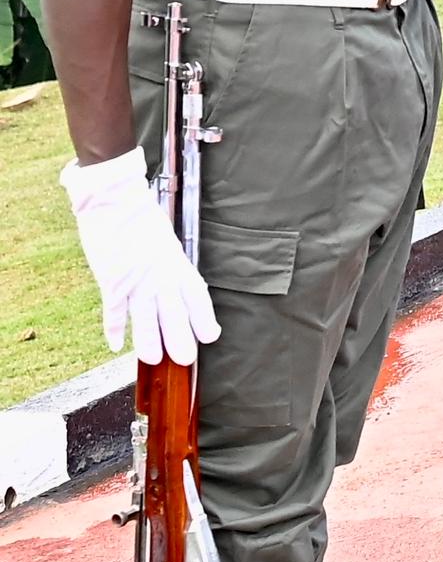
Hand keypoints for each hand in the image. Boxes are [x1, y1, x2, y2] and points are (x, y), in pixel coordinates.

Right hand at [62, 148, 220, 364]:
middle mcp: (161, 275)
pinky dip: (114, 329)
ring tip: (153, 359)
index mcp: (178, 263)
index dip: (205, 319)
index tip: (211, 336)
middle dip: (180, 339)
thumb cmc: (142, 218)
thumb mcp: (165, 241)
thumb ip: (171, 265)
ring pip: (145, 319)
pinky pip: (114, 311)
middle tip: (184, 360)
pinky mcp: (112, 281)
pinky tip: (116, 345)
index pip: (197, 297)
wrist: (116, 200)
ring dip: (149, 342)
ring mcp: (136, 280)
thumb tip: (176, 283)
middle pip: (174, 314)